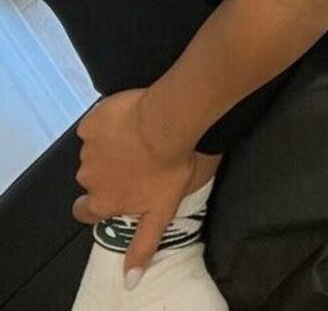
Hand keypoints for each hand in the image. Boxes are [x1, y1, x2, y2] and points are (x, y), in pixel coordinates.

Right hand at [72, 89, 197, 279]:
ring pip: (94, 151)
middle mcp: (89, 177)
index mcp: (103, 201)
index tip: (112, 193)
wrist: (168, 123)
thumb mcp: (161, 213)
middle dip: (109, 171)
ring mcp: (88, 148)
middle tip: (135, 161)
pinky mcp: (91, 122)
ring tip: (137, 138)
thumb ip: (142, 246)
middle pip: (93, 178)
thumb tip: (130, 281)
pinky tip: (127, 119)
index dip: (96, 203)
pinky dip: (107, 123)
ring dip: (110, 147)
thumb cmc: (169, 169)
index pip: (85, 210)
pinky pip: (95, 125)